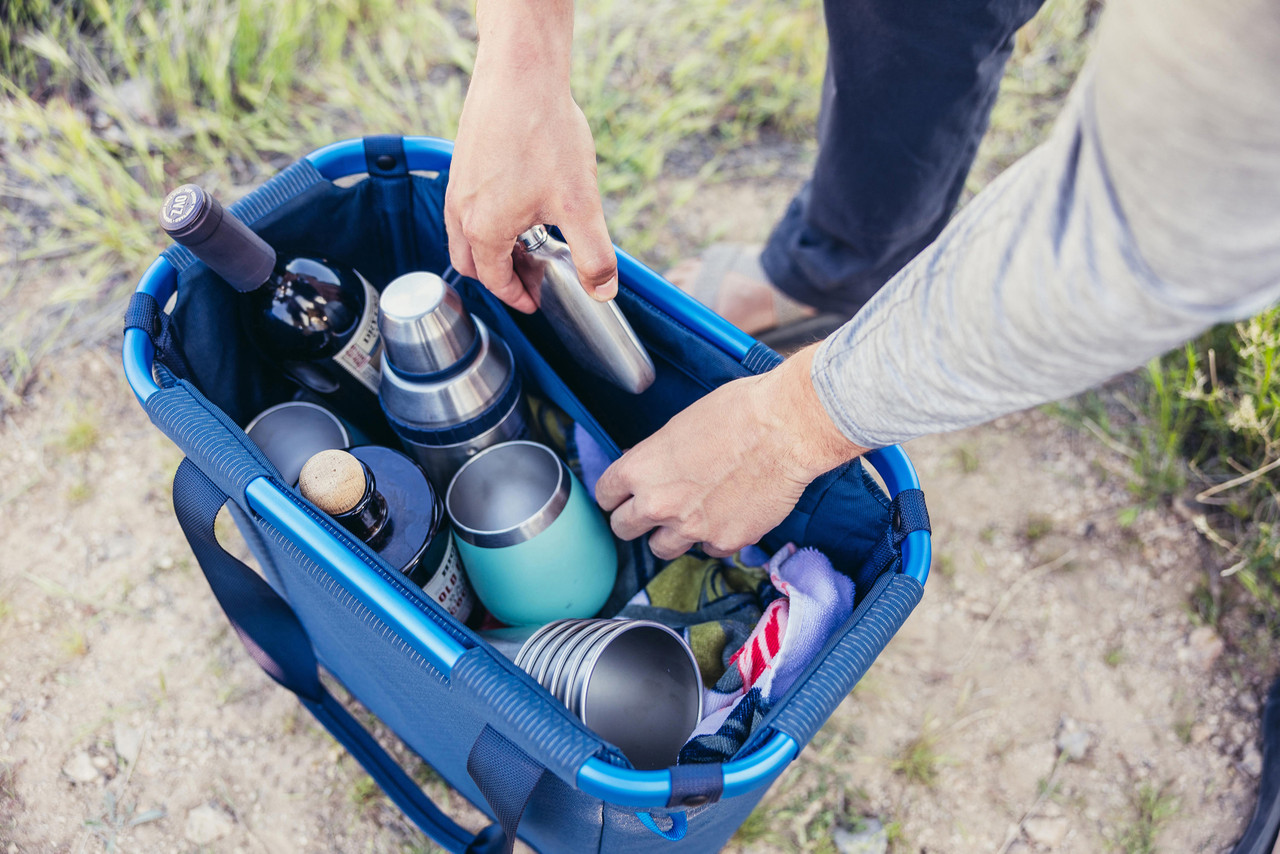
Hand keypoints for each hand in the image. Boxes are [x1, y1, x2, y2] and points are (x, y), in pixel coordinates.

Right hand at [445, 0, 616, 312]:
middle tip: (534, 275)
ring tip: (530, 241)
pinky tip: (519, 202)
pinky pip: (466, 205)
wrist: (521, 72)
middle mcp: (460, 211)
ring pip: (466, 234)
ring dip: (494, 248)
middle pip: (473, 264)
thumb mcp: (580, 203)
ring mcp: (457, 184)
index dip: (519, 298)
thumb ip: (593, 254)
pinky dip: (487, 219)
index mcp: (484, 231)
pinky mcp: (462, 160)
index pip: (496, 282)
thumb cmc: (545, 134)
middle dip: (503, 277)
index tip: (536, 301)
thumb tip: (603, 291)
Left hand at [595, 345, 867, 558]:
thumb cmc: (738, 412)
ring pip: (662, 549)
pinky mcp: (726, 541)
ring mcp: (691, 528)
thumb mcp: (680, 425)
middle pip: (623, 529)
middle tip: (653, 509)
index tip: (622, 496)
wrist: (786, 428)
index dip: (614, 494)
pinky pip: (709, 549)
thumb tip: (648, 467)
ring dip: (672, 535)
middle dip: (635, 520)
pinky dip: (716, 536)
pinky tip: (729, 513)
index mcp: (640, 468)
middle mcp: (658, 503)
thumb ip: (656, 455)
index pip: (605, 495)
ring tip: (691, 515)